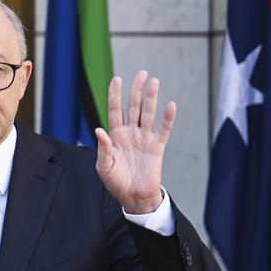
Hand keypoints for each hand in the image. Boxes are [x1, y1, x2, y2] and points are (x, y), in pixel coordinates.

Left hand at [94, 70, 175, 213]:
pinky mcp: (157, 147)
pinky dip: (167, 118)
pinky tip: (171, 105)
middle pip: (133, 107)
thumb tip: (99, 129)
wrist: (133, 197)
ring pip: (148, 113)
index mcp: (115, 136)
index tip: (117, 79)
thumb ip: (103, 148)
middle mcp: (130, 133)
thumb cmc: (116, 182)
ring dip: (151, 98)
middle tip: (142, 73)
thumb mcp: (104, 166)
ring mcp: (144, 138)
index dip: (115, 95)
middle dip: (136, 90)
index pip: (115, 110)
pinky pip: (163, 130)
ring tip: (154, 81)